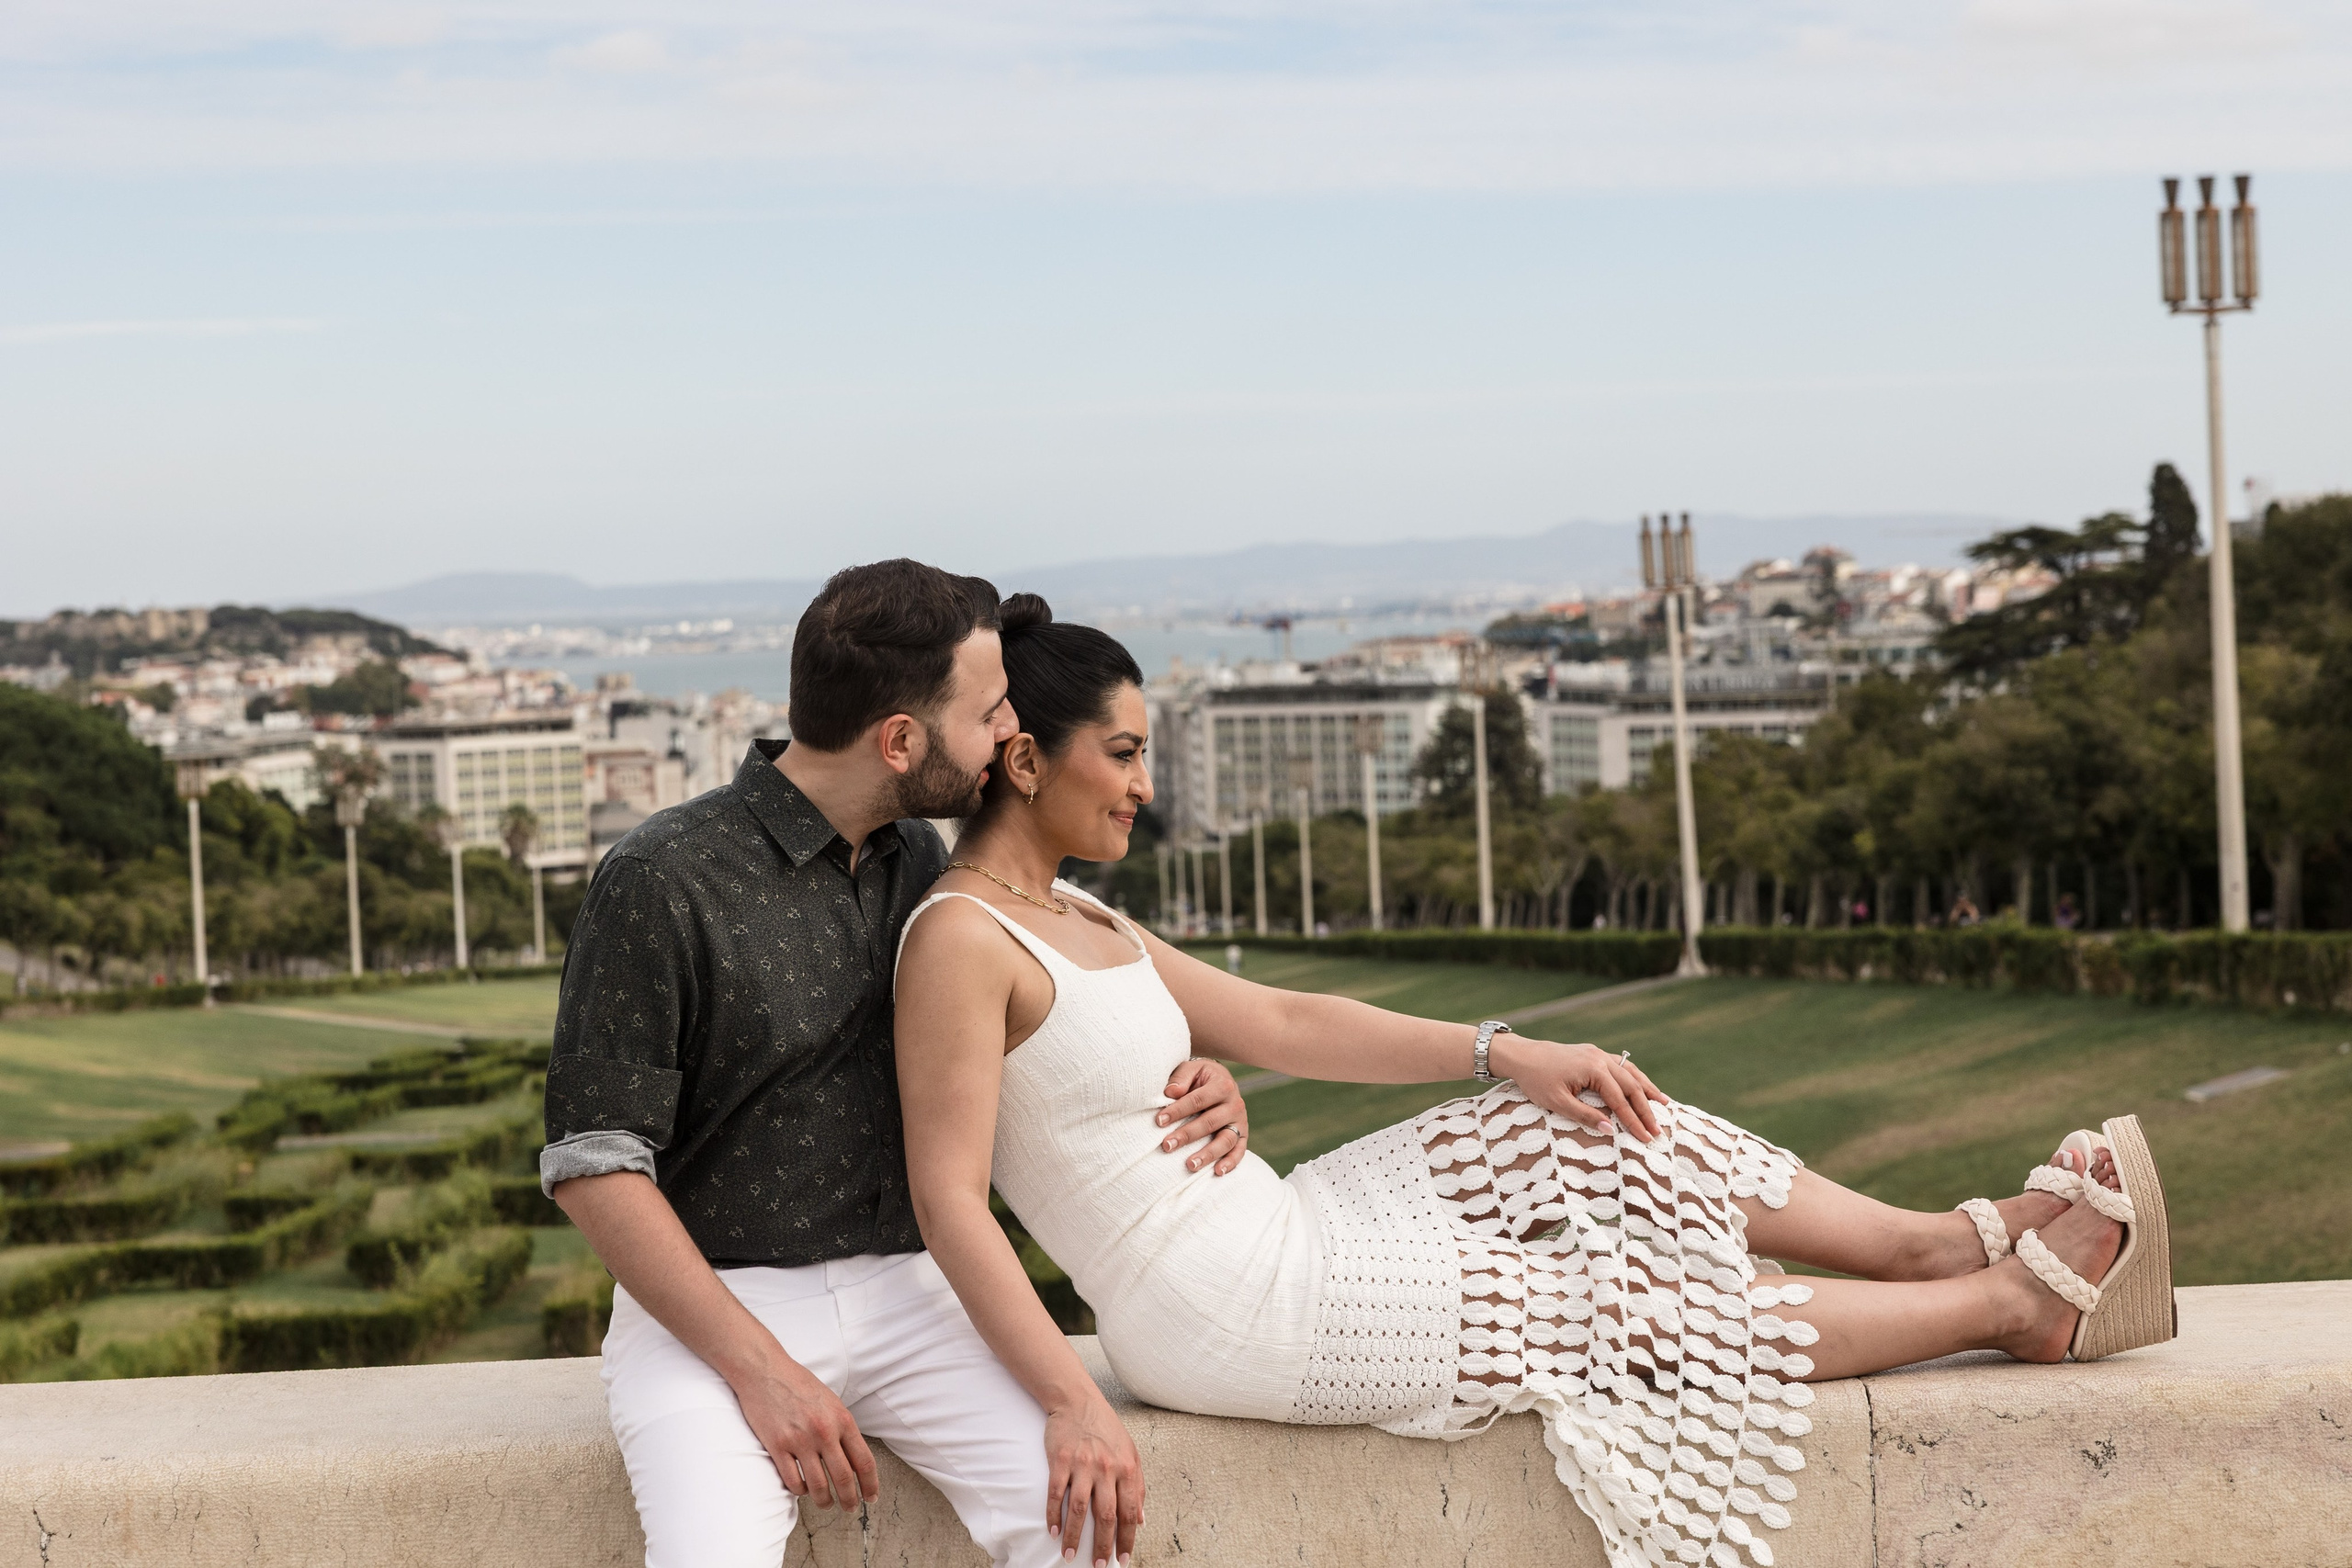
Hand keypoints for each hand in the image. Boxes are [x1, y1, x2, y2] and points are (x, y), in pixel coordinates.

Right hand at [729, 1348, 879, 1511]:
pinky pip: (792, 1481)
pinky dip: (800, 1491)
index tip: (871, 1496)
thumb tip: (852, 1456)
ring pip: (818, 1486)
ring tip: (826, 1504)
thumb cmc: (798, 1383)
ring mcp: (800, 1441)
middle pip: (843, 1479)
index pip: (864, 1461)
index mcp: (842, 1419)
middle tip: (851, 1508)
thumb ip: (842, 1427)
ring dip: (824, 1501)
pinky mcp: (777, 1446)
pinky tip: (802, 1489)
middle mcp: (824, 1432)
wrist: (765, 1370)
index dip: (870, 1484)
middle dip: (850, 1500)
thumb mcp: (831, 1400)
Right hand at [1045, 1395, 1143, 1565]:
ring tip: (1070, 1555)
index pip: (1130, 1512)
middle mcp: (1106, 1469)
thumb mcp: (1130, 1453)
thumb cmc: (1106, 1429)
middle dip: (1103, 1545)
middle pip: (1106, 1516)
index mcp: (1127, 1469)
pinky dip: (1053, 1515)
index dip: (1127, 1538)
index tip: (1123, 1558)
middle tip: (1099, 1565)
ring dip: (1074, 1536)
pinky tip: (1053, 1531)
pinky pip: (1056, 1494)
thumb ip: (1137, 1486)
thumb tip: (1141, 1520)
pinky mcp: (1060, 1460)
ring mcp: (1082, 1465)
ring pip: (1079, 1509)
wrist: (1078, 1400)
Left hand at [1156, 1058, 1248, 1174]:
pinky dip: (1231, 1162)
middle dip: (1187, 1135)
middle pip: (1210, 1122)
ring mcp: (1240, 1121)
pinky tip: (1217, 1172)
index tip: (1159, 1121)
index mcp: (1222, 1085)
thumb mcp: (1191, 1069)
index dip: (1177, 1110)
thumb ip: (1181, 1078)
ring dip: (1208, 1154)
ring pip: (1226, 1140)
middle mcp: (1235, 1104)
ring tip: (1190, 1165)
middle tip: (1167, 1145)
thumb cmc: (1199, 1077)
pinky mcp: (1243, 1135)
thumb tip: (1170, 1092)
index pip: (1197, 1100)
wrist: (1220, 1080)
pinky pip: (1239, 1150)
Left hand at [1488, 1036, 1668, 1142]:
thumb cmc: (1536, 1080)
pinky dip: (1635, 1077)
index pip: (1620, 1100)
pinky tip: (1643, 1086)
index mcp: (1593, 1069)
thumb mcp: (1557, 1103)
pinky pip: (1621, 1066)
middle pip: (1632, 1086)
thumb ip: (1585, 1116)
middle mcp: (1600, 1058)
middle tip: (1658, 1130)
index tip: (1646, 1138)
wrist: (1522, 1055)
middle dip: (1646, 1109)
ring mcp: (1598, 1053)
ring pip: (1631, 1073)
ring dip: (1647, 1089)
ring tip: (1665, 1104)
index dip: (1634, 1121)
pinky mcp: (1594, 1053)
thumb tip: (1611, 1131)